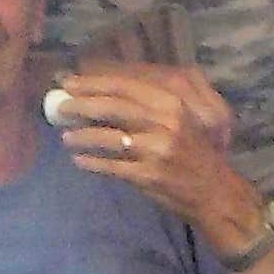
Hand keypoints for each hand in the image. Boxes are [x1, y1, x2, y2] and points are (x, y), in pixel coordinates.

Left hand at [48, 64, 236, 191]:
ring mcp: (155, 150)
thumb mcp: (179, 119)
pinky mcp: (148, 175)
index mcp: (171, 104)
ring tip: (65, 137)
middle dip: (80, 105)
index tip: (69, 83)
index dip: (93, 83)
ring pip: (109, 138)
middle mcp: (164, 123)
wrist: (214, 191)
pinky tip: (79, 160)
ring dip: (82, 136)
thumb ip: (148, 107)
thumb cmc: (193, 152)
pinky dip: (92, 163)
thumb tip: (103, 96)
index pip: (124, 87)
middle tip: (59, 107)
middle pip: (112, 108)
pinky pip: (112, 167)